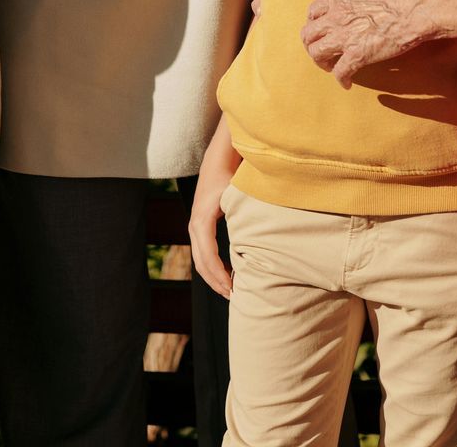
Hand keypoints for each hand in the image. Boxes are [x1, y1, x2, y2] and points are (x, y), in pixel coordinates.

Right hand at [189, 122, 238, 297]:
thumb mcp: (238, 195)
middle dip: (216, 282)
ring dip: (213, 277)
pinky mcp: (199, 226)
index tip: (234, 289)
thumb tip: (262, 235)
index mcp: (202, 221)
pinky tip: (229, 273)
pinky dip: (213, 268)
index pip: (208, 256)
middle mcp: (195, 225)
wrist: (217, 160)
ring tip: (232, 290)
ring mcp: (195, 226)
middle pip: (201, 263)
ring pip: (200, 260)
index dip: (219, 275)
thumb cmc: (231, 176)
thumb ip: (246, 212)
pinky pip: (203, 253)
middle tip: (235, 297)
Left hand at [300, 0, 432, 88]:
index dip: (314, 25)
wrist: (416, 9)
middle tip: (322, 53)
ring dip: (321, 63)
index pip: (313, 12)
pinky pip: (339, 72)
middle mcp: (335, 16)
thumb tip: (354, 13)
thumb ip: (352, 2)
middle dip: (312, 45)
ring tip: (330, 67)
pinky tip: (347, 83)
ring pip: (316, 53)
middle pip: (308, 34)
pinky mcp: (357, 54)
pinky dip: (341, 79)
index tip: (321, 33)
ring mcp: (344, 36)